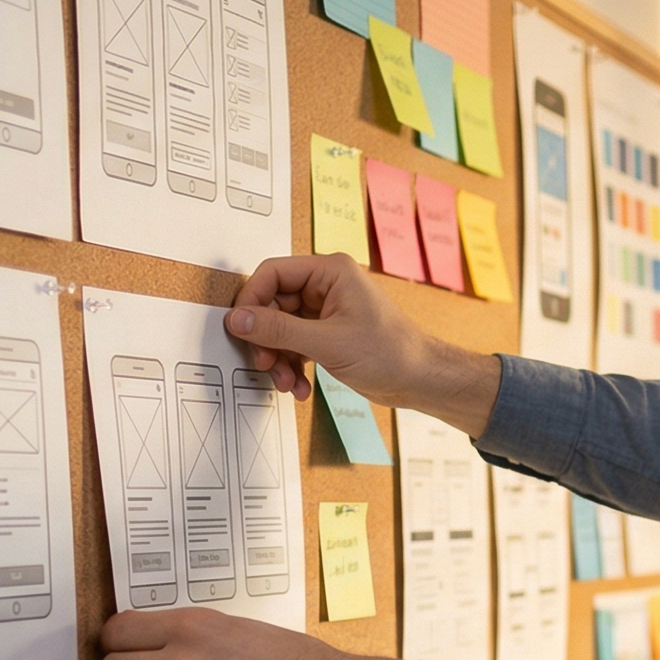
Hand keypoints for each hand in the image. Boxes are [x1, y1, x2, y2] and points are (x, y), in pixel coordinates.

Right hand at [224, 253, 500, 432]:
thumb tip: (238, 320)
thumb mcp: (328, 343)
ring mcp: (327, 311)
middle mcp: (326, 285)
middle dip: (267, 339)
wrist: (421, 381)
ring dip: (279, 358)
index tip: (241, 330)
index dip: (252, 301)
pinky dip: (293, 366)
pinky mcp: (328, 334)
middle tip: (265, 364)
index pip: (272, 273)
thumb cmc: (391, 354)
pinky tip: (300, 387)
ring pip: (282, 329)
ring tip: (287, 383)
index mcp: (330, 271)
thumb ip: (279, 330)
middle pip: (273, 304)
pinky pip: (296, 345)